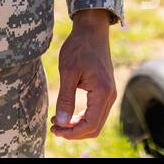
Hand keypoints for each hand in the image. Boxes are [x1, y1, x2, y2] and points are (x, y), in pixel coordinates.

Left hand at [51, 9, 117, 140]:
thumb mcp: (68, 72)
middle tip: (53, 128)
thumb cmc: (78, 47)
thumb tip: (62, 122)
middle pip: (94, 127)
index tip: (54, 130)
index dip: (72, 132)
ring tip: (57, 122)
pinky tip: (66, 114)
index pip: (90, 124)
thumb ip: (66, 98)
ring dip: (77, 125)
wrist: (91, 31)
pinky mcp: (104, 91)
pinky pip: (95, 112)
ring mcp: (109, 94)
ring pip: (95, 121)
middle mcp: (110, 96)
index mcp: (103, 92)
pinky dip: (81, 117)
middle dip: (74, 132)